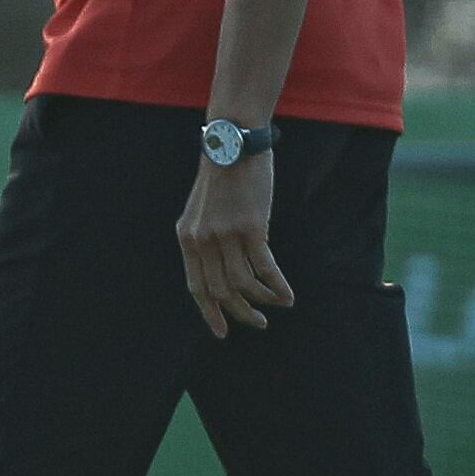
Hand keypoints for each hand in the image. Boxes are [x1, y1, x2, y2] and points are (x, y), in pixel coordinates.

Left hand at [176, 148, 294, 338]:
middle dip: (241, 313)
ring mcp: (226, 235)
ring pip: (244, 284)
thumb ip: (205, 237)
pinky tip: (287, 295)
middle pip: (221, 291)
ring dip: (263, 301)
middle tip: (259, 323)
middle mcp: (203, 240)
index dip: (210, 313)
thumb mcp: (202, 209)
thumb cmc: (223, 174)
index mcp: (187, 237)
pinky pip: (265, 270)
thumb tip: (222, 268)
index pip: (196, 287)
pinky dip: (277, 287)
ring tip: (278, 305)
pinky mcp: (251, 228)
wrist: (233, 143)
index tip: (223, 332)